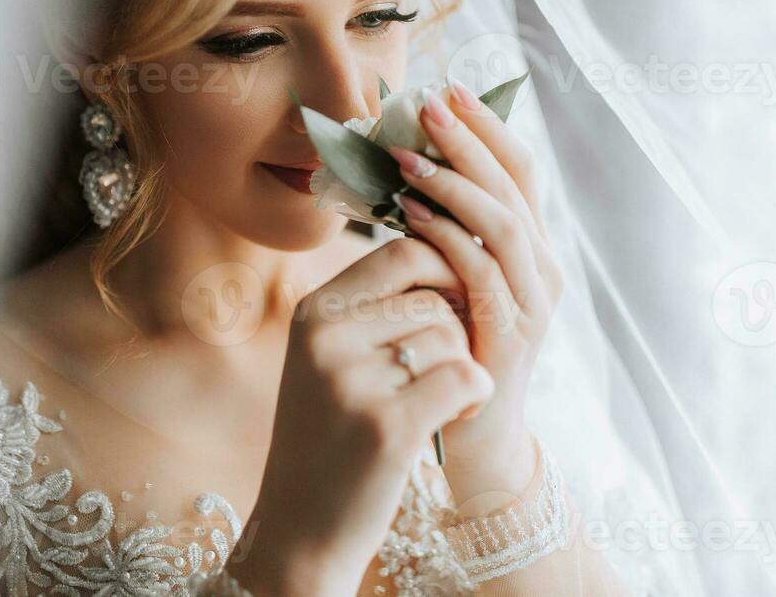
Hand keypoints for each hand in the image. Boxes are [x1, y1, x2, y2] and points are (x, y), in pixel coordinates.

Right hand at [235, 238, 494, 596]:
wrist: (302, 528)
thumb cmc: (331, 437)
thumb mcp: (332, 359)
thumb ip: (374, 307)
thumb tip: (448, 247)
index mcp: (313, 312)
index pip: (401, 252)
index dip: (444, 268)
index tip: (453, 304)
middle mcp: (326, 338)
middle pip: (434, 296)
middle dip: (457, 331)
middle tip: (445, 368)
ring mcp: (352, 382)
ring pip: (451, 337)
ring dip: (463, 369)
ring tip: (439, 403)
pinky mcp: (386, 426)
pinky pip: (464, 377)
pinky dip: (474, 396)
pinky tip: (453, 418)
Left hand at [386, 78, 563, 504]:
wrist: (473, 438)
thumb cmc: (451, 349)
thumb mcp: (452, 281)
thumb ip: (444, 231)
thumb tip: (403, 165)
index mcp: (532, 249)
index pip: (520, 171)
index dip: (487, 126)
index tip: (449, 87)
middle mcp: (544, 269)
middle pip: (515, 186)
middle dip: (469, 138)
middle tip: (426, 102)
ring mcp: (533, 303)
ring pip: (503, 224)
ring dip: (453, 183)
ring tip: (406, 156)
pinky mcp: (511, 336)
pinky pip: (481, 274)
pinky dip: (446, 238)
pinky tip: (408, 216)